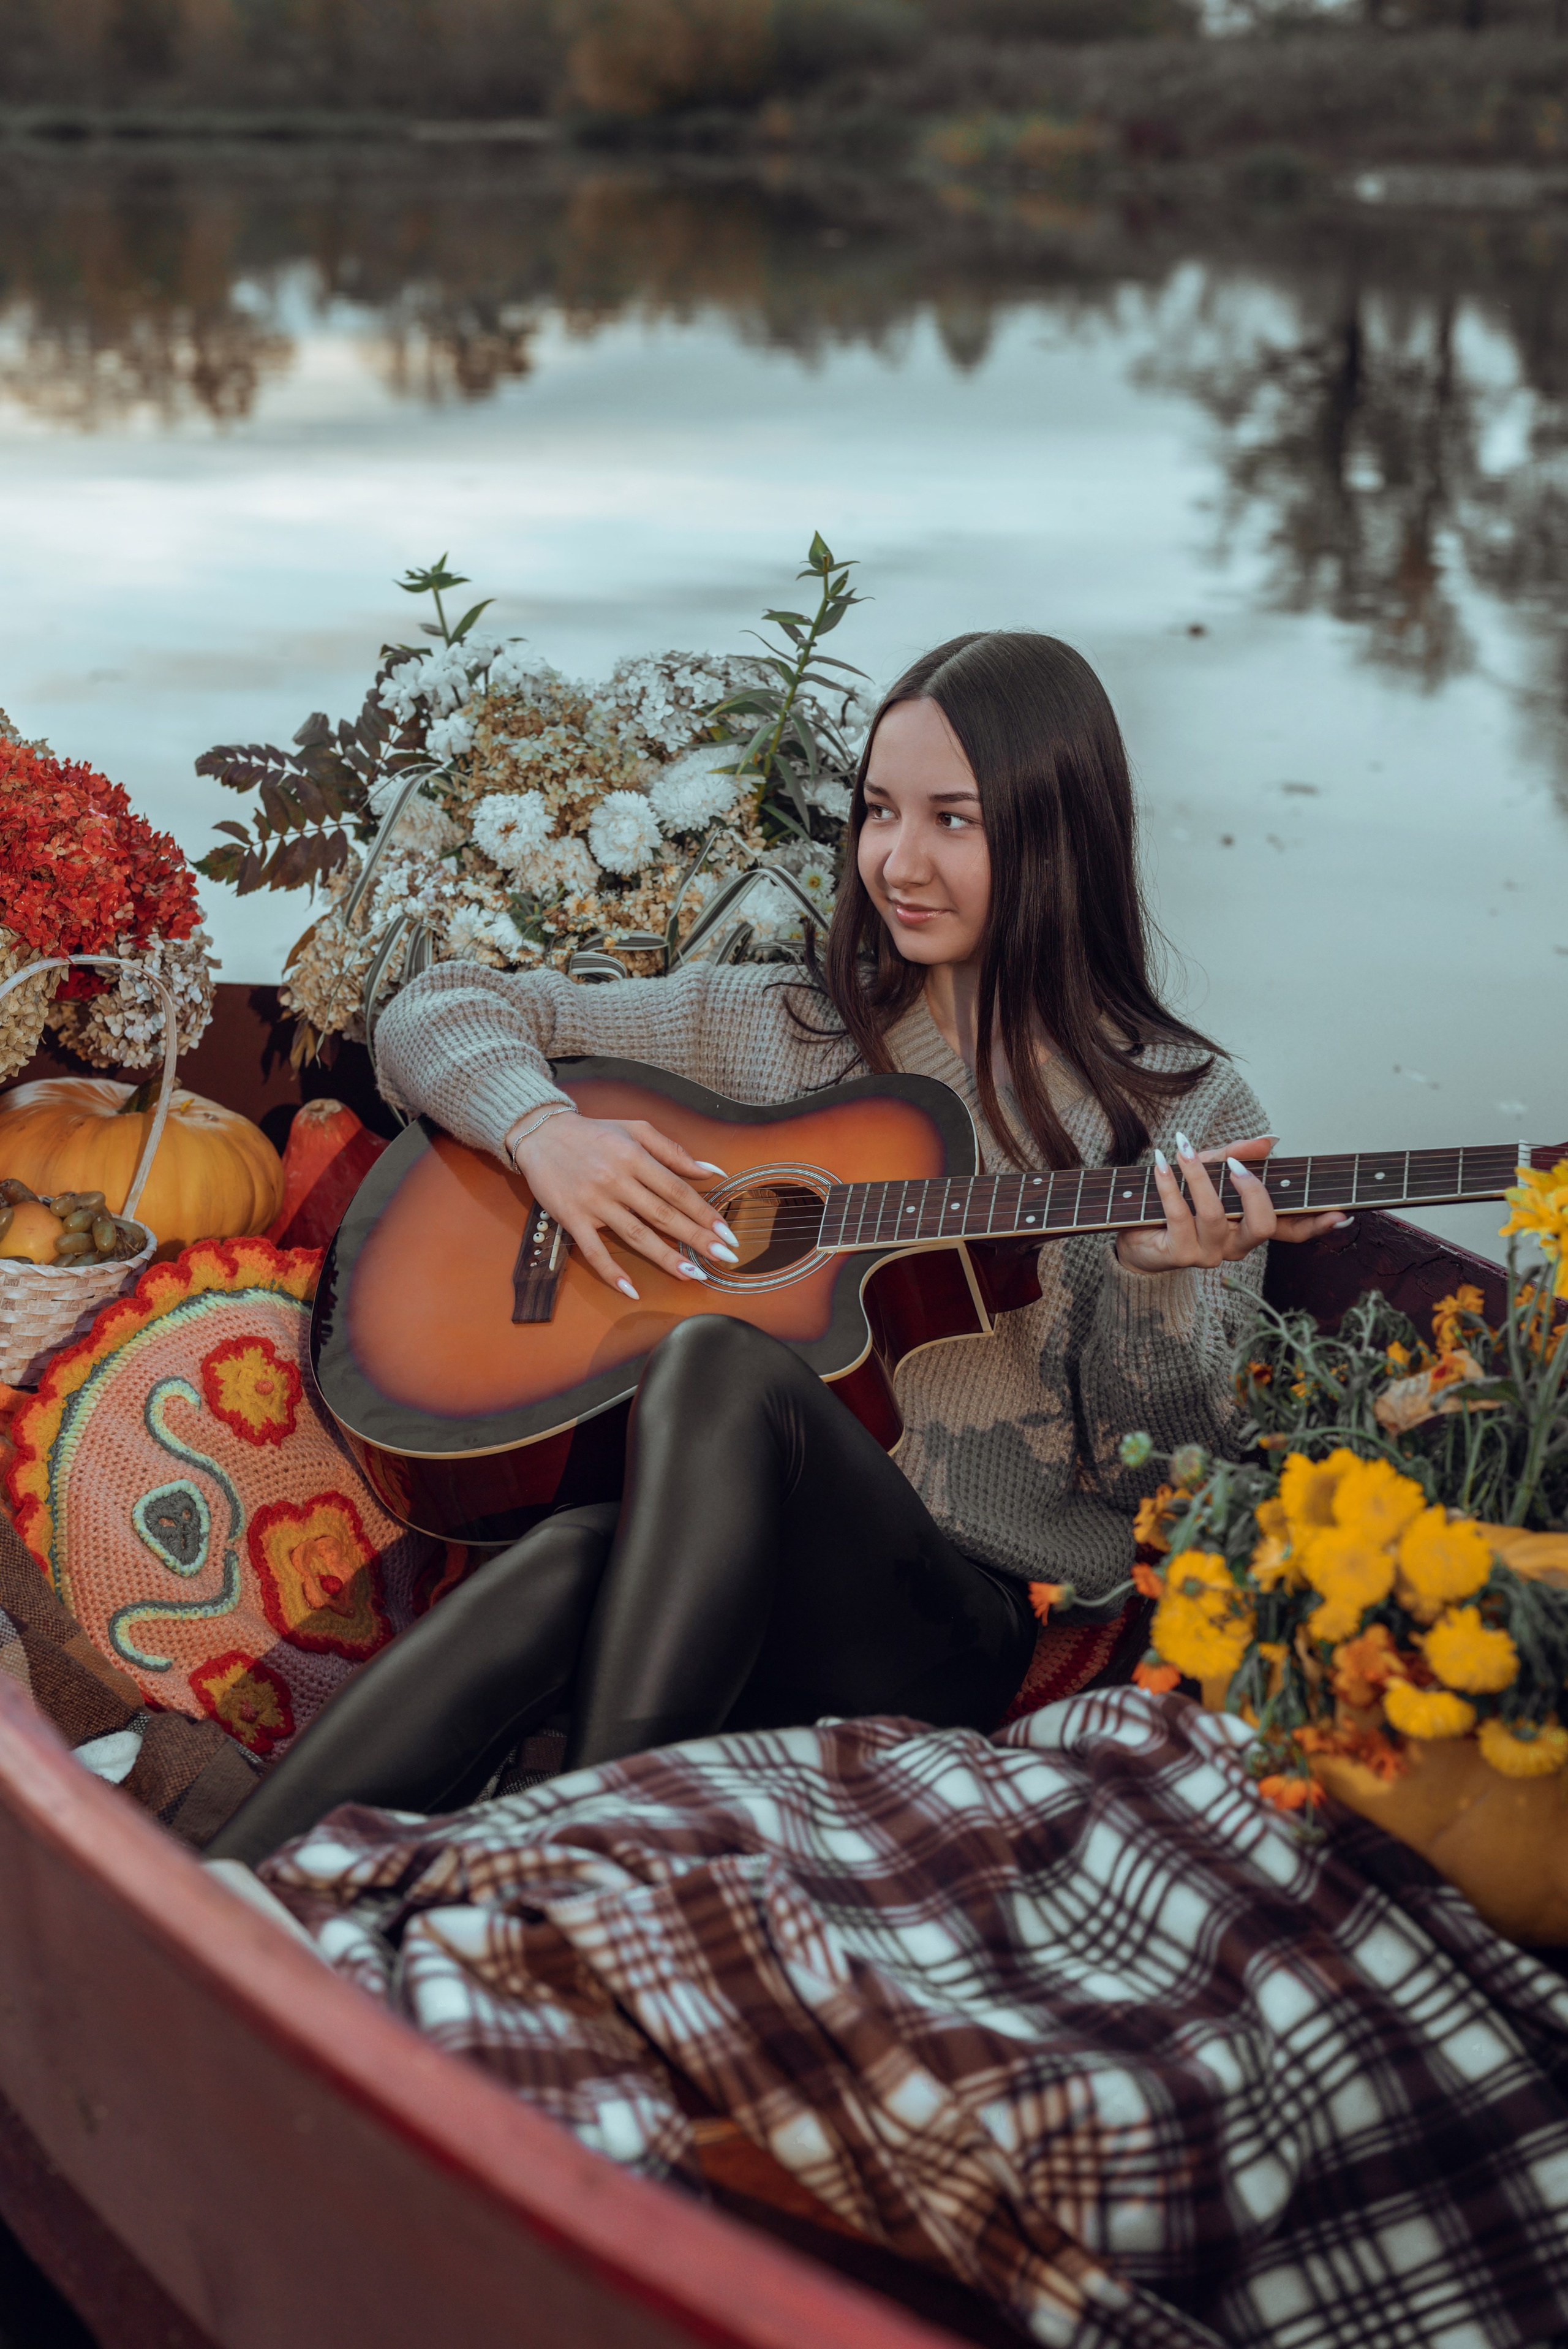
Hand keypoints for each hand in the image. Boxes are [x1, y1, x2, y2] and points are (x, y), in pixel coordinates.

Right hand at [508, 1112, 736, 1298]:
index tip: (727, 1233)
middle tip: (723, 1258)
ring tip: (691, 1274)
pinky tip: (631, 1289)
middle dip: (696, 1238)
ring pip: (634, 1234)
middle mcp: (616, 1180)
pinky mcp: (571, 1217)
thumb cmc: (594, 1133)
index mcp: (635, 1157)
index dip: (704, 1213)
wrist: (541, 1134)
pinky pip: (593, 1250)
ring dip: (664, 1257)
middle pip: (662, 1215)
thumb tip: (711, 1172)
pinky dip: (611, 1271)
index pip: (677, 1190)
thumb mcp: (635, 1130)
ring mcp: (593, 1201)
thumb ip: (673, 1151)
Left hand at [1114, 1131, 1348, 1273]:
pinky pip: (1179, 1216)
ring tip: (1182, 1149)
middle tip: (1232, 1165)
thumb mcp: (1209, 1170)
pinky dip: (1170, 1184)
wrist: (1130, 1230)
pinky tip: (1161, 1164)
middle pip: (1263, 1225)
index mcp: (1249, 1227)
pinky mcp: (1178, 1256)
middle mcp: (1235, 1246)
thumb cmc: (1176, 1201)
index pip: (1292, 1230)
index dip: (1317, 1224)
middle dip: (1252, 1189)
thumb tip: (1272, 1140)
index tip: (1340, 1212)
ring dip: (1198, 1176)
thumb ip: (1238, 1155)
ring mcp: (1208, 1255)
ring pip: (1216, 1215)